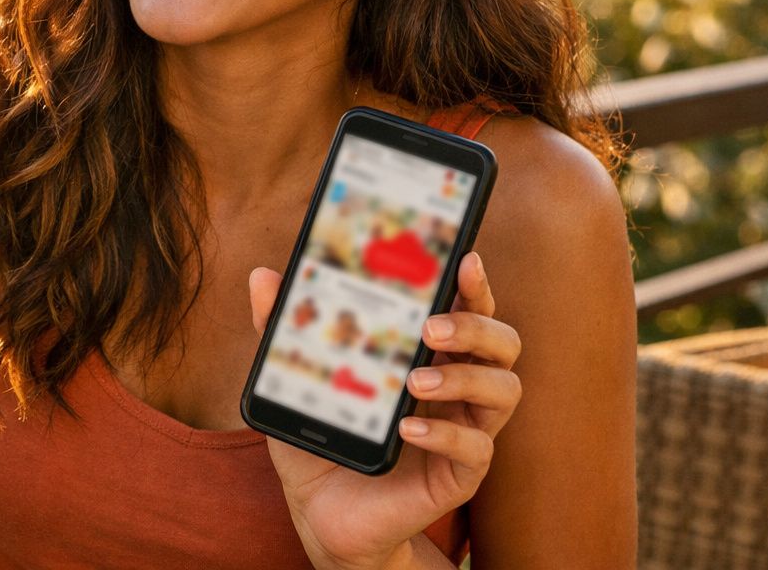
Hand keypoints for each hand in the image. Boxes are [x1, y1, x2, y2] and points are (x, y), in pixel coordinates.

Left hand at [248, 252, 521, 569]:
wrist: (320, 509)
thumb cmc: (324, 432)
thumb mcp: (296, 378)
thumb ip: (283, 327)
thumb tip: (262, 276)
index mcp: (430, 351)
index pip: (468, 306)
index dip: (474, 282)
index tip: (464, 258)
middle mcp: (459, 384)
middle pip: (502, 342)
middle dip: (474, 325)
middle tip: (429, 328)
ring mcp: (465, 428)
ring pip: (504, 389)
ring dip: (465, 376)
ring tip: (415, 379)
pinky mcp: (461, 473)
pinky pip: (477, 448)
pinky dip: (445, 433)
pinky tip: (409, 427)